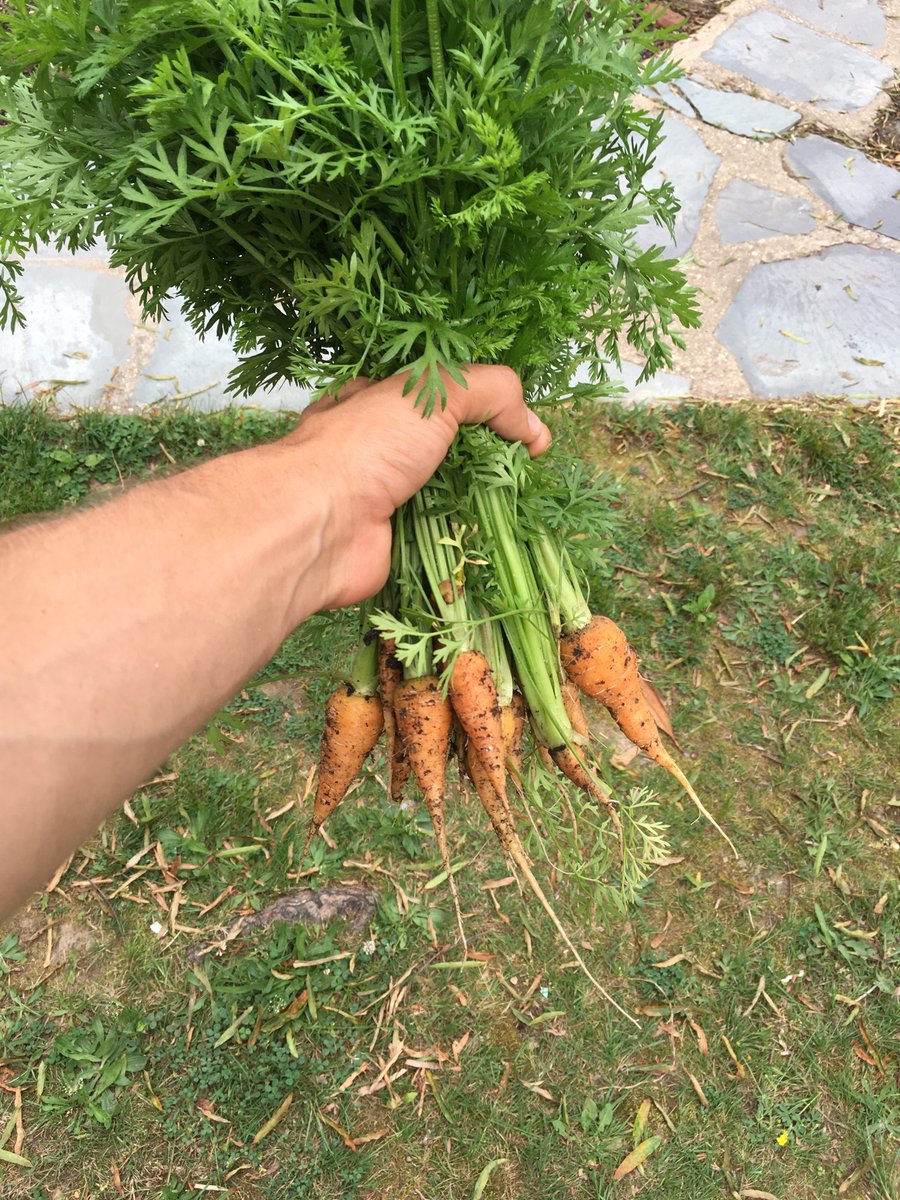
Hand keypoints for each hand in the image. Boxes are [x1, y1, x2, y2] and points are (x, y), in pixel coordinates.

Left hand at [283, 365, 551, 608]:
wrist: (320, 525)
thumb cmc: (366, 447)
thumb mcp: (435, 391)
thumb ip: (490, 392)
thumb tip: (533, 429)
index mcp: (377, 402)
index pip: (437, 396)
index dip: (479, 405)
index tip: (518, 424)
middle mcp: (377, 449)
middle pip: (445, 450)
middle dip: (485, 460)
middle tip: (523, 470)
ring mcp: (383, 499)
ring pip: (445, 497)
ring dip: (481, 504)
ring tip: (521, 506)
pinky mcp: (392, 544)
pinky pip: (439, 541)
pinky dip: (466, 542)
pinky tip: (496, 541)